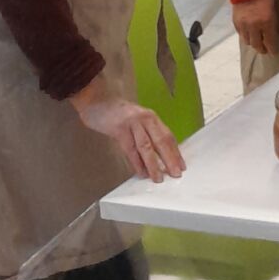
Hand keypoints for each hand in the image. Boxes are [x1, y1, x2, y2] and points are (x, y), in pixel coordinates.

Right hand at [69, 79, 185, 183]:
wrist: (97, 101)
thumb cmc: (118, 113)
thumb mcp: (137, 120)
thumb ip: (148, 133)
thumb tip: (159, 154)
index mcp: (151, 117)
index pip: (168, 136)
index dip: (175, 152)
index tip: (181, 165)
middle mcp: (145, 119)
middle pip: (161, 141)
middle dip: (169, 159)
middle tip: (176, 173)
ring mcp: (133, 123)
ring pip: (146, 147)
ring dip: (153, 164)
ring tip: (158, 178)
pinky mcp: (119, 129)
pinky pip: (130, 149)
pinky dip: (136, 162)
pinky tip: (141, 172)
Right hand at [231, 0, 277, 57]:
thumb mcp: (273, 7)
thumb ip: (272, 21)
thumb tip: (272, 33)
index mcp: (267, 21)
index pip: (270, 42)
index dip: (272, 49)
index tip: (273, 52)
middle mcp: (254, 25)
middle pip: (257, 45)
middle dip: (262, 49)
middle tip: (265, 50)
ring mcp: (244, 24)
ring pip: (247, 41)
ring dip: (253, 43)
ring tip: (256, 42)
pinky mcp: (235, 21)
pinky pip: (240, 34)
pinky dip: (245, 35)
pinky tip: (248, 34)